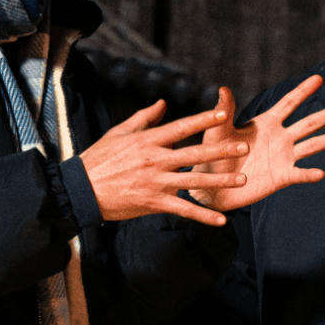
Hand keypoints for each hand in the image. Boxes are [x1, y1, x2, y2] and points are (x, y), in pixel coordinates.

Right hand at [79, 100, 250, 225]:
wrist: (81, 189)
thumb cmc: (99, 158)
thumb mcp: (119, 133)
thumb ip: (144, 118)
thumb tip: (163, 103)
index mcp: (148, 141)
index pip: (181, 127)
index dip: (203, 120)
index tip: (222, 114)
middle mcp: (155, 160)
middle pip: (194, 154)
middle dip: (221, 151)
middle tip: (243, 148)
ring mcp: (155, 182)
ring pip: (193, 181)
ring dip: (220, 181)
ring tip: (242, 180)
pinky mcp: (153, 203)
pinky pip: (183, 210)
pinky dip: (203, 216)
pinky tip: (221, 220)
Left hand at [185, 79, 324, 212]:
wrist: (212, 185)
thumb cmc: (213, 154)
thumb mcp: (218, 131)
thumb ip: (224, 111)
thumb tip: (223, 89)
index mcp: (266, 123)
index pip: (289, 103)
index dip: (303, 91)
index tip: (319, 78)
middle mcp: (280, 138)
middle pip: (308, 123)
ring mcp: (283, 158)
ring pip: (310, 146)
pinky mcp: (281, 177)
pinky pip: (298, 174)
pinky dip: (309, 174)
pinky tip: (320, 173)